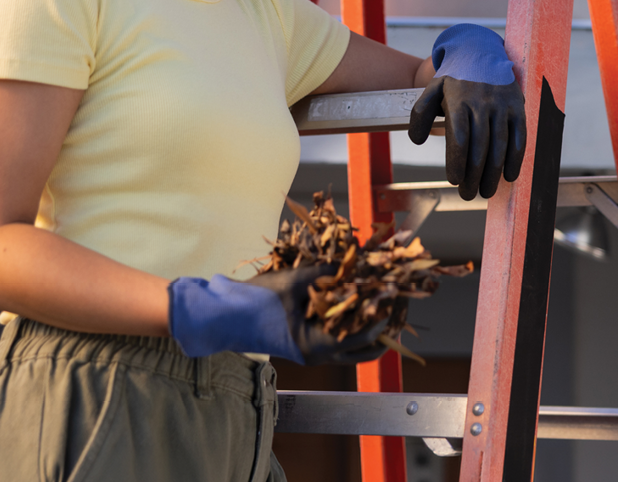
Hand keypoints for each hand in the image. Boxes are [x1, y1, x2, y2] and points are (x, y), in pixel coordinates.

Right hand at [169, 266, 386, 364]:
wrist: (223, 316)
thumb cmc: (255, 301)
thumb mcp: (294, 282)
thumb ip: (326, 273)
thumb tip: (353, 261)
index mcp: (317, 345)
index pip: (363, 335)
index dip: (381, 313)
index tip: (392, 293)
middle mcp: (318, 356)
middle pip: (365, 349)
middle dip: (383, 327)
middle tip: (395, 304)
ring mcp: (312, 354)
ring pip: (353, 349)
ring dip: (369, 329)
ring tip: (380, 305)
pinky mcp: (305, 346)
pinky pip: (338, 341)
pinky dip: (350, 326)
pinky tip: (355, 306)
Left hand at [408, 24, 527, 199]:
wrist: (481, 51)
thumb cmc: (454, 79)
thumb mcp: (432, 89)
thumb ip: (420, 113)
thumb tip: (417, 141)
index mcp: (459, 100)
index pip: (459, 138)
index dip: (457, 162)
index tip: (454, 181)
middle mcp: (482, 103)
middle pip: (480, 147)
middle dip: (473, 175)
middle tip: (468, 194)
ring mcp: (502, 105)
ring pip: (500, 145)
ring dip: (493, 173)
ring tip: (485, 192)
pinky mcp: (518, 107)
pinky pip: (519, 137)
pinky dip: (515, 159)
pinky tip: (508, 177)